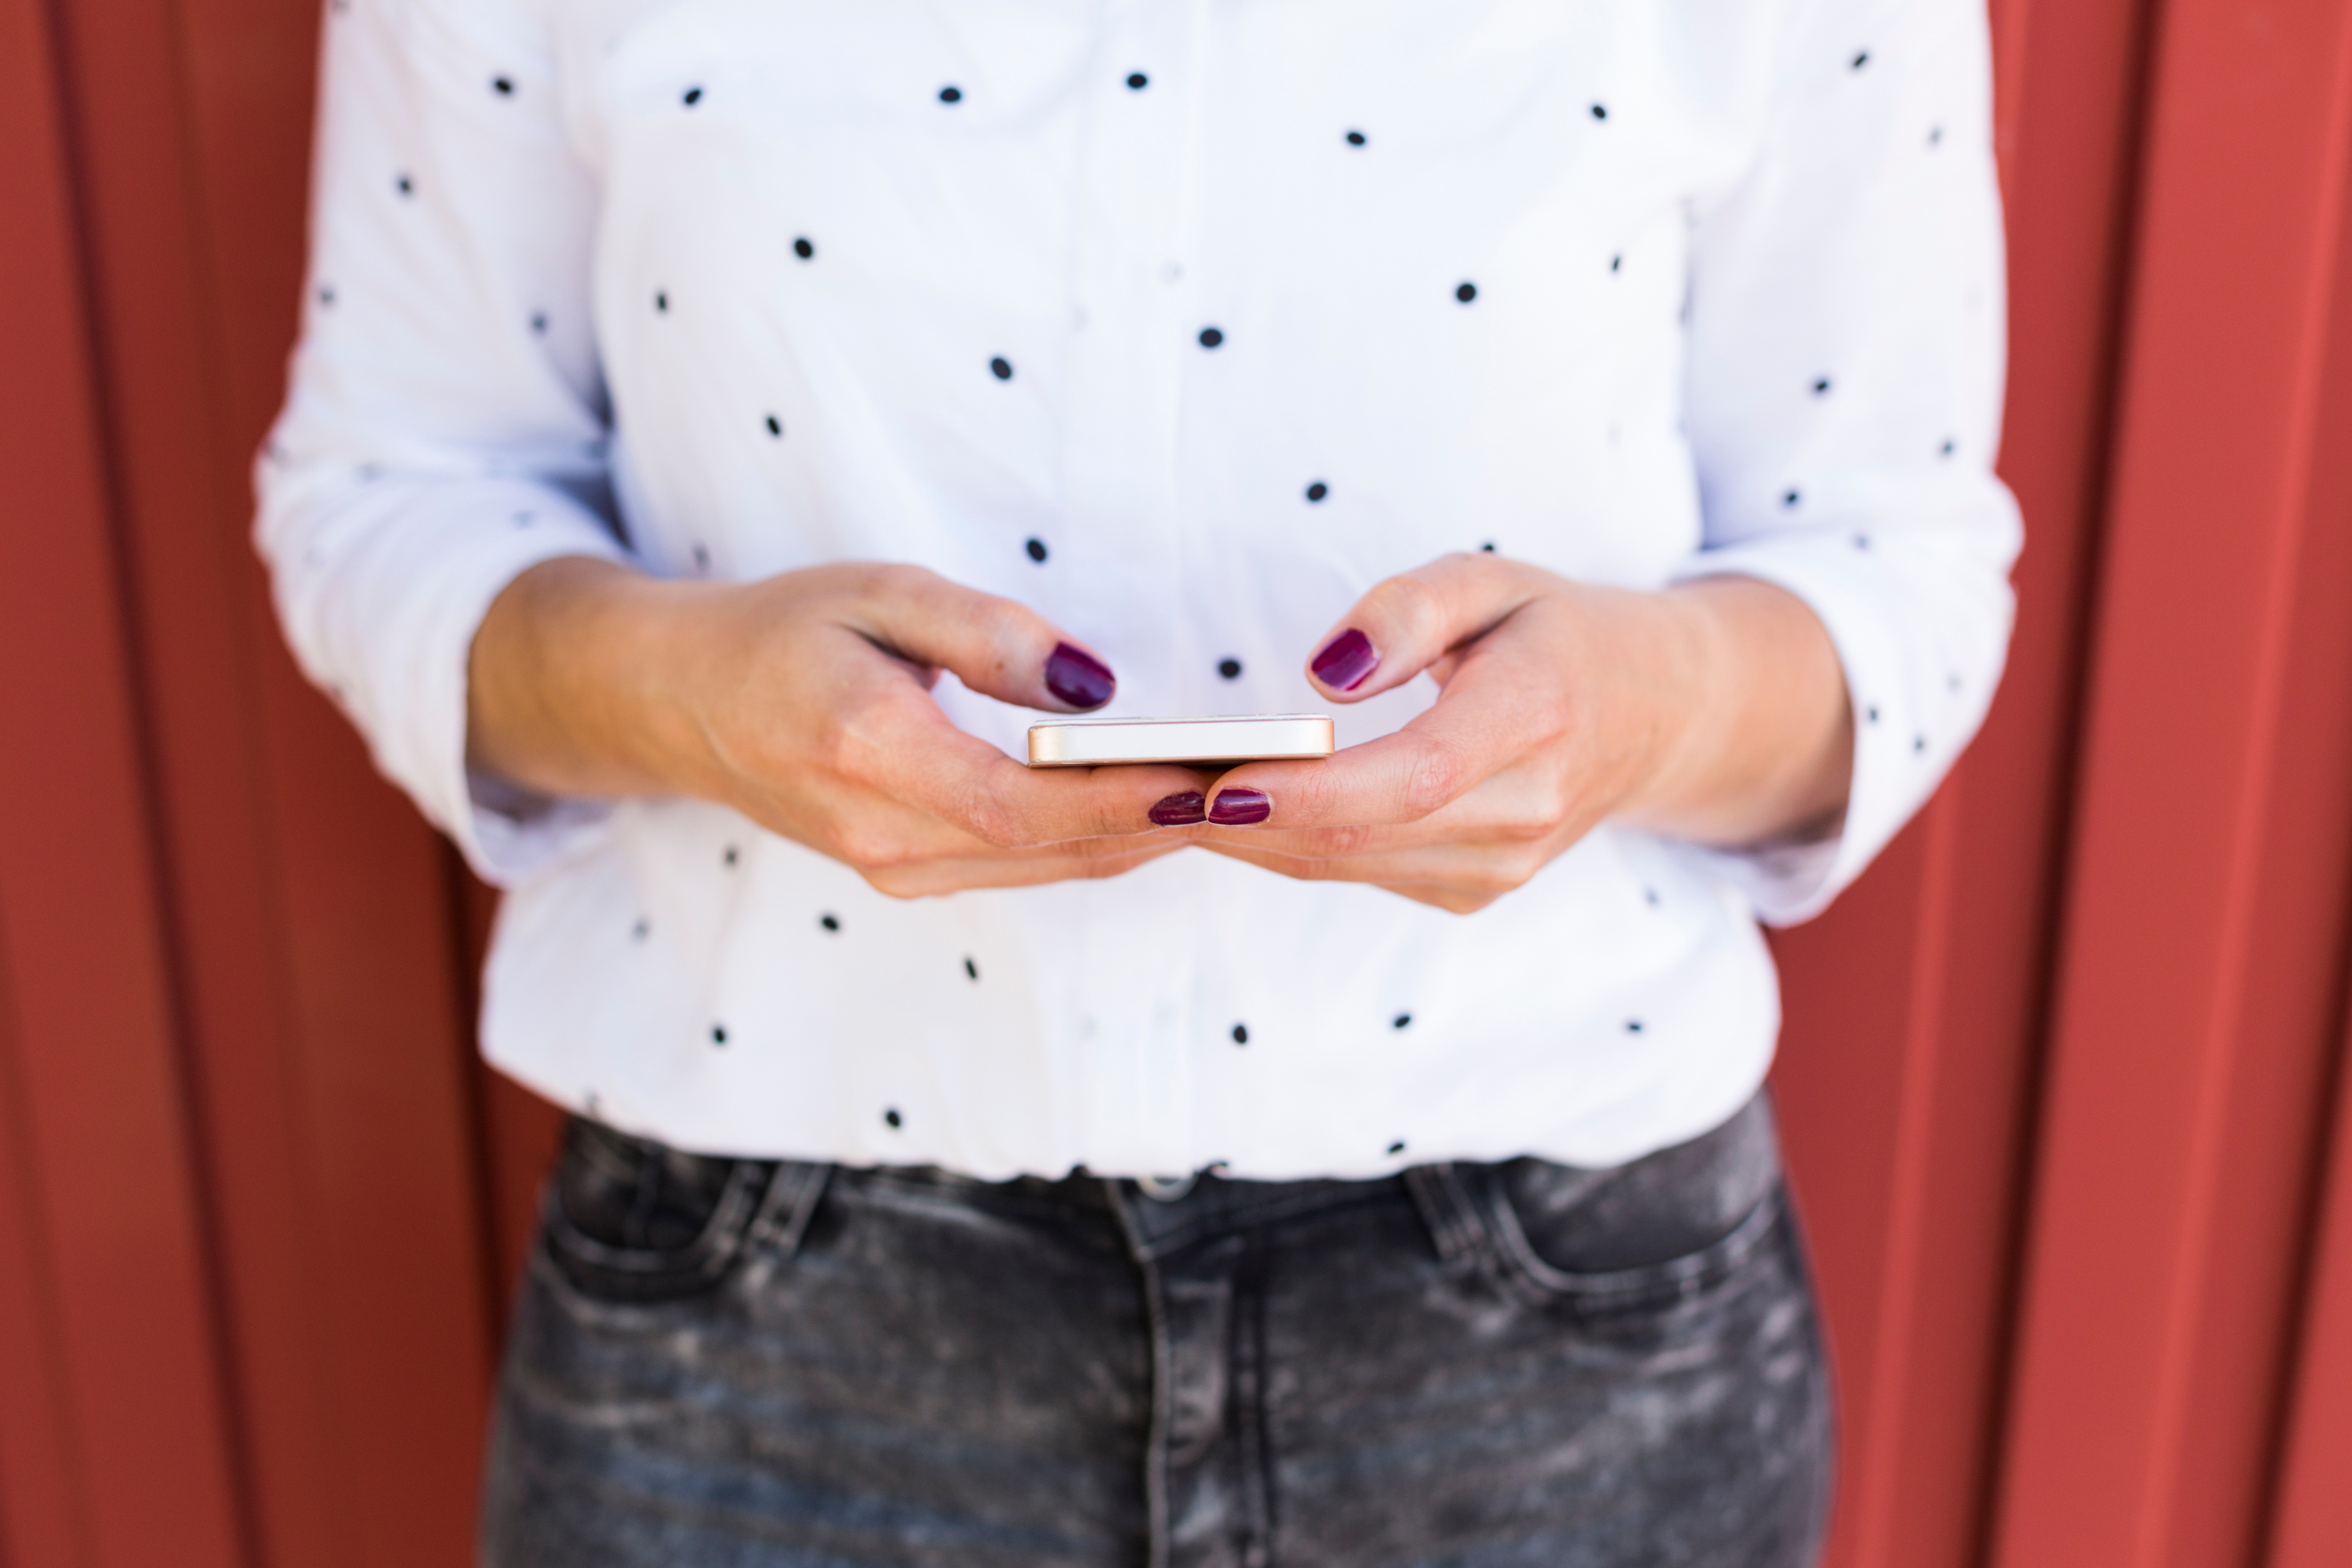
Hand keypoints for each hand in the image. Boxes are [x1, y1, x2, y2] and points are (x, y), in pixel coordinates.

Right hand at [469, 558, 1208, 895]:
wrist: (678, 704)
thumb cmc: (779, 630)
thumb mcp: (875, 593)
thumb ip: (987, 634)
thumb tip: (1094, 686)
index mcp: (870, 755)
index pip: (1030, 802)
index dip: (1133, 799)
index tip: (1225, 776)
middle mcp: (883, 835)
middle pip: (1057, 849)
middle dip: (1171, 821)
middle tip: (1275, 781)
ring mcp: (893, 870)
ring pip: (1051, 868)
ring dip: (1148, 839)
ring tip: (1244, 791)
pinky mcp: (906, 875)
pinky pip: (1026, 868)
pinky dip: (1100, 843)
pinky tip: (1164, 809)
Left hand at [1170, 555, 1852, 913]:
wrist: (1653, 715)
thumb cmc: (1554, 631)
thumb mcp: (1494, 578)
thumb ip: (1410, 610)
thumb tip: (1325, 672)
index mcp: (1539, 720)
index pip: (1414, 777)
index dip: (1309, 793)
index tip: (1214, 786)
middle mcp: (1526, 813)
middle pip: (1361, 835)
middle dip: (1238, 818)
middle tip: (1132, 786)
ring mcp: (1502, 867)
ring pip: (1346, 866)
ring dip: (1245, 839)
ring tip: (1149, 796)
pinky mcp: (1473, 890)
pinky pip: (1359, 874)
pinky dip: (1284, 846)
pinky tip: (1222, 811)